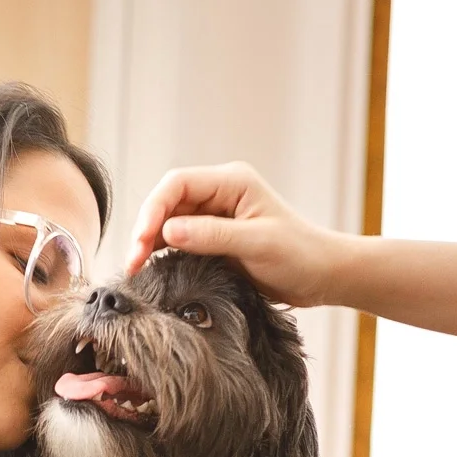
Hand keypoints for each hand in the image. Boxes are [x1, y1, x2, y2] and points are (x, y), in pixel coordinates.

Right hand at [125, 162, 351, 305]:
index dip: (154, 209)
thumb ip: (212, 236)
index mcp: (232, 181)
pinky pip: (180, 240)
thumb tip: (167, 232)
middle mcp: (220, 192)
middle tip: (134, 262)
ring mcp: (216, 215)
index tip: (143, 239)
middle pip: (167, 202)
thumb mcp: (257, 244)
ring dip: (151, 243)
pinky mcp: (214, 237)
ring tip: (138, 269)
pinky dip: (164, 253)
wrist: (322, 276)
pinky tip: (155, 270)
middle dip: (146, 229)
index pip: (177, 183)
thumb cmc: (300, 255)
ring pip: (169, 221)